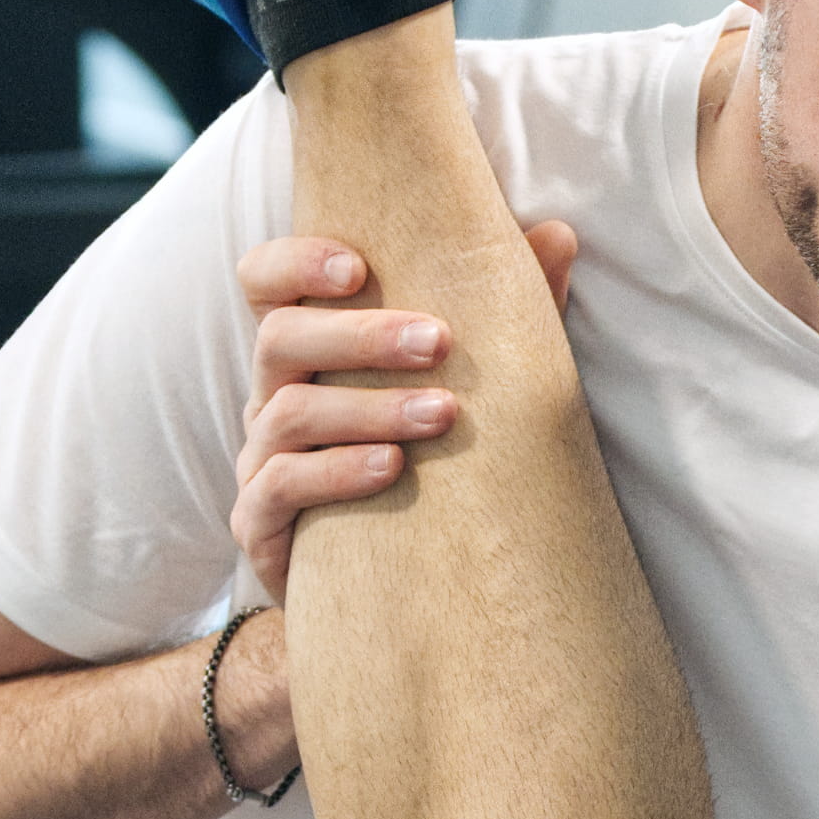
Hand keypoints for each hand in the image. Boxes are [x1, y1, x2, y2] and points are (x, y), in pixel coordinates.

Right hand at [229, 215, 580, 601]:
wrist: (394, 585)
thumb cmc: (431, 461)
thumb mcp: (464, 379)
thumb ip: (501, 308)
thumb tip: (558, 233)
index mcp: (308, 350)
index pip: (266, 282)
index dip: (296, 262)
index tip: (356, 266)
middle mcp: (271, 396)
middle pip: (280, 338)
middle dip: (361, 336)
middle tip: (439, 341)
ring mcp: (260, 461)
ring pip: (288, 414)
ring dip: (368, 409)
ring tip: (441, 414)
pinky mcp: (260, 526)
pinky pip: (280, 488)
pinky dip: (336, 473)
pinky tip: (393, 469)